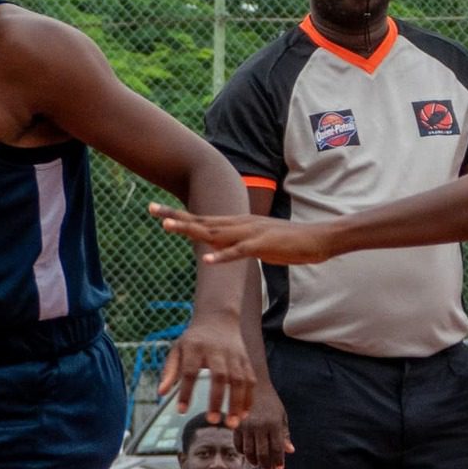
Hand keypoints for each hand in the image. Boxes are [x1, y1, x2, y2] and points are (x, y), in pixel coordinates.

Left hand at [150, 202, 335, 265]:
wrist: (316, 239)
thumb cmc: (287, 243)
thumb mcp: (254, 243)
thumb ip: (233, 244)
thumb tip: (213, 249)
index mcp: (236, 224)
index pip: (202, 218)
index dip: (178, 214)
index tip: (156, 211)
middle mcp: (239, 224)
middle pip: (201, 220)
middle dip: (175, 215)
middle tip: (150, 209)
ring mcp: (250, 234)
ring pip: (214, 232)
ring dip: (191, 229)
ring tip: (167, 227)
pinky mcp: (262, 246)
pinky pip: (238, 252)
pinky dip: (222, 256)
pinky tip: (207, 259)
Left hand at [156, 315, 253, 424]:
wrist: (218, 319)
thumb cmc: (194, 339)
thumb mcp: (177, 349)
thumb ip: (170, 371)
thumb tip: (160, 393)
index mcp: (195, 348)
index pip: (189, 371)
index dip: (185, 391)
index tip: (181, 411)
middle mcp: (217, 351)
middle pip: (219, 376)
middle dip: (216, 399)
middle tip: (212, 421)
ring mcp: (234, 355)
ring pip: (239, 380)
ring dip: (237, 403)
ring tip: (231, 424)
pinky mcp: (246, 360)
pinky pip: (250, 380)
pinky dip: (248, 398)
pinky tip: (244, 415)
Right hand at [236, 385, 292, 468]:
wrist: (253, 384)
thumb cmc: (271, 401)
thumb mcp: (281, 415)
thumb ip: (285, 434)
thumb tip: (290, 451)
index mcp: (274, 424)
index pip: (277, 448)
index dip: (278, 460)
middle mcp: (260, 426)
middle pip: (262, 452)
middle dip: (266, 464)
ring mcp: (247, 426)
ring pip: (249, 451)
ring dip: (253, 460)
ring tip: (257, 465)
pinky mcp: (236, 425)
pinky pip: (238, 444)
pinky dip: (242, 452)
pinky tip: (247, 455)